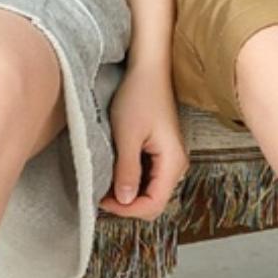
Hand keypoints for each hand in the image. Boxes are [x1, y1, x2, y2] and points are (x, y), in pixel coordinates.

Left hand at [98, 60, 188, 220]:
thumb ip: (127, 170)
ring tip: (106, 182)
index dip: (128, 210)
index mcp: (173, 162)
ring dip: (128, 191)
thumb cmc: (138, 96)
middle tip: (101, 193)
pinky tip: (116, 169)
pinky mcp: (161, 149)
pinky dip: (132, 177)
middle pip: (153, 200)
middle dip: (127, 203)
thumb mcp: (128, 134)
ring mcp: (170, 157)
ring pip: (150, 189)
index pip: (154, 205)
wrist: (148, 68)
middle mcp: (176, 164)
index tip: (103, 200)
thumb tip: (124, 201)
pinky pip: (148, 174)